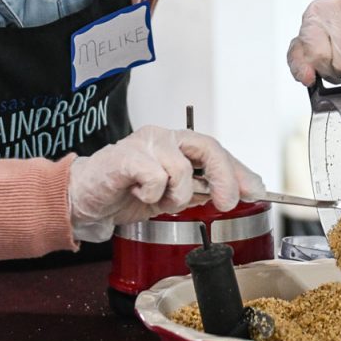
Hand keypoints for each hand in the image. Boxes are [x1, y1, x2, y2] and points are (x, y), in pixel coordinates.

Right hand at [68, 126, 265, 241]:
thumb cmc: (124, 192)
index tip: (257, 191)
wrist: (83, 198)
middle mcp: (164, 138)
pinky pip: (155, 176)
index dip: (239, 171)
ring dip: (176, 195)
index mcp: (177, 145)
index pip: (217, 151)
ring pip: (182, 167)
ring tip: (158, 199)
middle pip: (208, 146)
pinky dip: (151, 193)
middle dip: (225, 177)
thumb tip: (233, 194)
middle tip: (228, 202)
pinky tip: (137, 193)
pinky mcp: (126, 156)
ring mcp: (145, 143)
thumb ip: (198, 191)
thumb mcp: (169, 196)